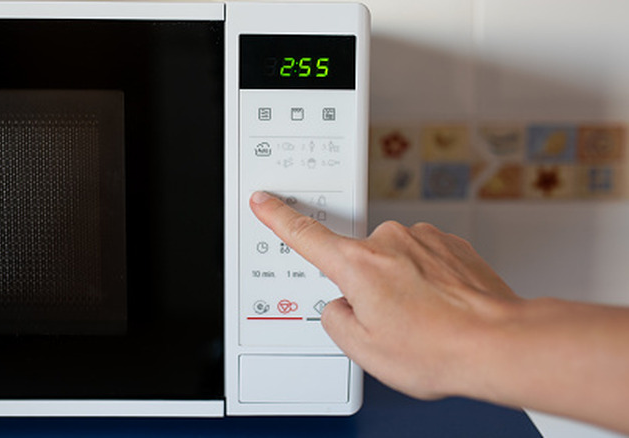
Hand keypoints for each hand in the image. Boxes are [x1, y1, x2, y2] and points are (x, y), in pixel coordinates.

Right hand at [249, 191, 521, 399]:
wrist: (497, 343)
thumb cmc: (438, 349)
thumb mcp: (364, 350)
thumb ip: (336, 320)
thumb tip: (342, 307)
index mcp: (358, 265)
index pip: (305, 236)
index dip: (279, 218)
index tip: (265, 201)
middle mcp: (389, 242)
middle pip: (358, 264)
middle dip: (368, 291)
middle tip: (393, 323)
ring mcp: (423, 240)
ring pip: (394, 265)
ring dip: (402, 289)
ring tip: (424, 321)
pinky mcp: (450, 245)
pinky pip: (424, 263)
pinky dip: (428, 284)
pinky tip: (441, 310)